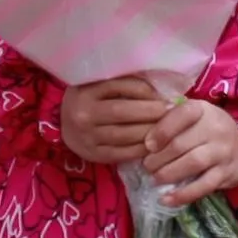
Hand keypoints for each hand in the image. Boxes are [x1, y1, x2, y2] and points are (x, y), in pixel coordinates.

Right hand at [56, 71, 180, 166]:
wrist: (65, 124)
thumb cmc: (92, 99)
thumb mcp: (101, 84)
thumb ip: (125, 82)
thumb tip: (163, 87)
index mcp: (86, 91)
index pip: (121, 87)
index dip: (147, 90)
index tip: (164, 94)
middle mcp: (82, 114)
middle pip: (123, 112)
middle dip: (152, 111)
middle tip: (172, 111)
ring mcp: (86, 136)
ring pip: (125, 135)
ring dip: (151, 131)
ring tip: (168, 126)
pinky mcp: (93, 154)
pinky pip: (123, 153)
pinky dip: (142, 148)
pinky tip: (156, 143)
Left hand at [144, 98, 237, 205]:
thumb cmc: (203, 129)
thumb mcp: (189, 116)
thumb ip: (166, 120)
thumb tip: (138, 136)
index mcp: (202, 110)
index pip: (181, 114)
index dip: (160, 131)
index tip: (147, 145)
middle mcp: (217, 128)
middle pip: (180, 144)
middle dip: (157, 159)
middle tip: (147, 166)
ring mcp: (224, 151)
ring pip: (192, 163)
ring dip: (168, 174)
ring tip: (156, 178)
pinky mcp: (228, 172)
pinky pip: (204, 185)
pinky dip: (183, 195)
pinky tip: (167, 200)